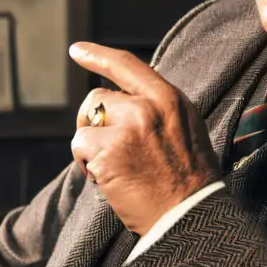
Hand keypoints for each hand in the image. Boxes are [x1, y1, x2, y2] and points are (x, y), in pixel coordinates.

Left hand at [68, 42, 220, 234]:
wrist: (190, 217)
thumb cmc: (189, 180)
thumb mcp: (185, 128)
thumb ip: (157, 108)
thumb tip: (125, 98)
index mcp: (169, 98)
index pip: (126, 65)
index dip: (97, 55)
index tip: (76, 50)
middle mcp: (148, 107)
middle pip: (97, 98)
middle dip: (93, 122)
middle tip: (106, 149)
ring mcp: (127, 129)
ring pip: (86, 123)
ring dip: (90, 146)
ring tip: (112, 168)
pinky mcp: (108, 152)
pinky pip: (80, 147)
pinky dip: (85, 164)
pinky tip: (105, 179)